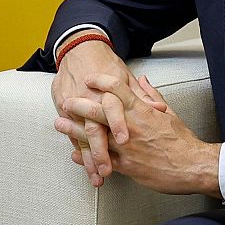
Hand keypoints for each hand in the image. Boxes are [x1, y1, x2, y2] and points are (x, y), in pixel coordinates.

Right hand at [51, 38, 134, 185]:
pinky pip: (72, 133)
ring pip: (83, 138)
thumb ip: (142, 94)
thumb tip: (159, 109)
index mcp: (109, 91)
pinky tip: (82, 165)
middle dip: (100, 152)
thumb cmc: (106, 62)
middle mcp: (91, 100)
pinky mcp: (66, 109)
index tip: (125, 142)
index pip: (113, 108)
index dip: (118, 124)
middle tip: (107, 170)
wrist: (79, 48)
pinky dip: (78, 150)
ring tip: (96, 176)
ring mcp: (77, 107)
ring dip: (90, 158)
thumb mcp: (126, 76)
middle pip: (94, 129)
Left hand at [62, 75, 220, 196]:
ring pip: (96, 136)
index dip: (101, 82)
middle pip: (100, 111)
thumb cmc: (182, 140)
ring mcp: (127, 147)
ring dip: (75, 130)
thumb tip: (141, 80)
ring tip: (60, 123)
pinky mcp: (127, 166)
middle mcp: (131, 127)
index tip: (88, 78)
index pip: (118, 90)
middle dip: (79, 105)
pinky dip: (87, 157)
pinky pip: (102, 160)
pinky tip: (75, 154)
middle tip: (65, 100)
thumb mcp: (169, 113)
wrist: (193, 167)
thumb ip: (151, 95)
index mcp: (142, 111)